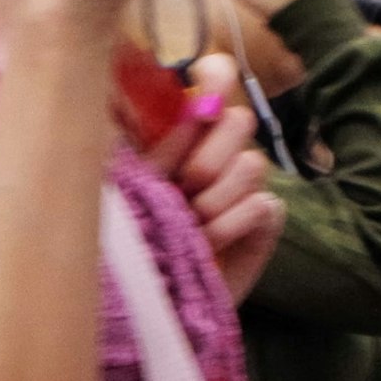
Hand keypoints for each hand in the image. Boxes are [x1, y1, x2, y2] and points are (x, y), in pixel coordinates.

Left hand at [144, 50, 283, 300]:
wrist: (148, 301)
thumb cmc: (125, 241)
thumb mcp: (116, 184)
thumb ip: (123, 138)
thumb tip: (126, 89)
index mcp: (179, 131)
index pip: (213, 79)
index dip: (215, 78)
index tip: (200, 105)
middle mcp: (216, 152)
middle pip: (239, 120)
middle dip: (208, 157)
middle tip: (182, 187)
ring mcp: (242, 186)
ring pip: (251, 164)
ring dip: (214, 200)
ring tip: (188, 226)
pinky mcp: (263, 220)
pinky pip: (261, 205)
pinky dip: (230, 226)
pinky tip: (206, 245)